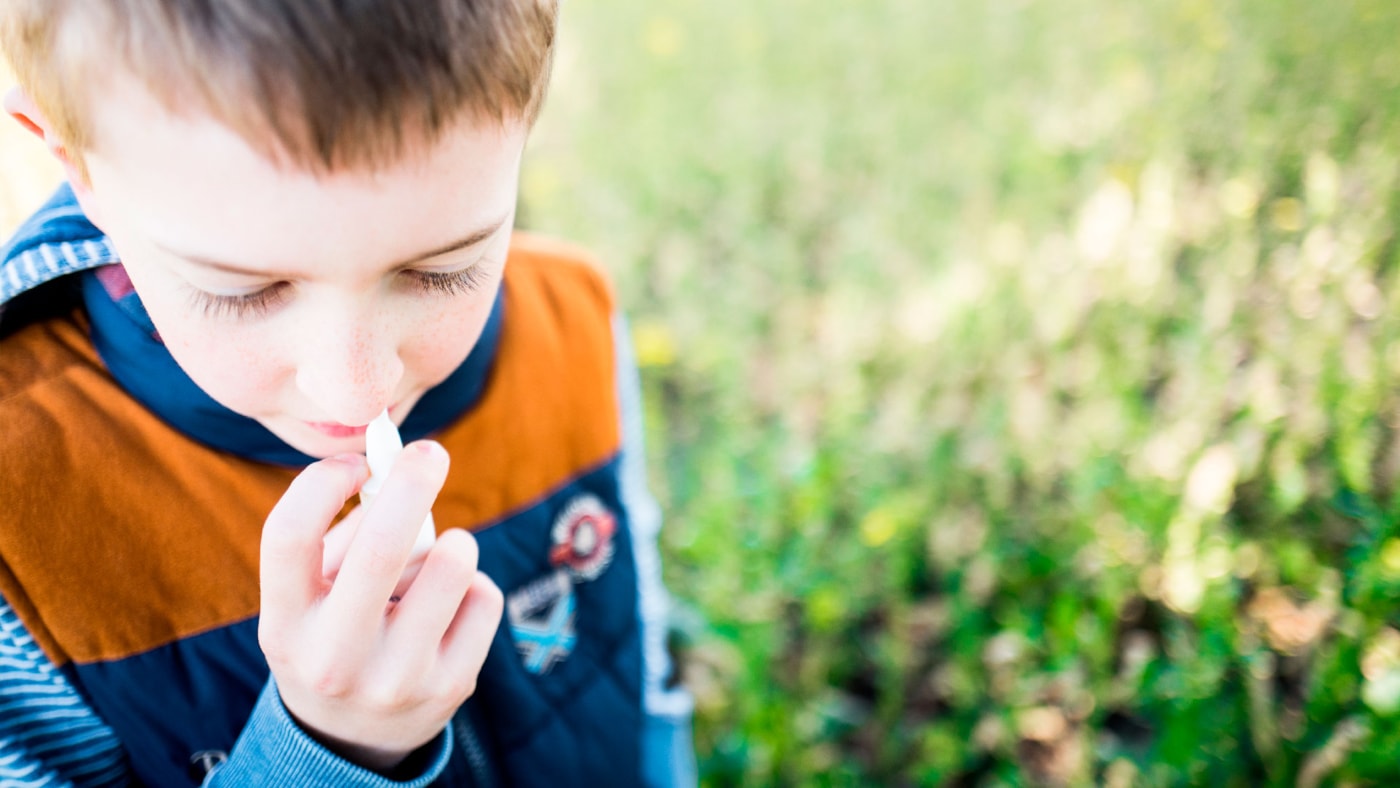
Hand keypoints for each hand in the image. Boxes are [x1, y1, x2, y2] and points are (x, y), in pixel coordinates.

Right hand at [258, 442, 503, 771]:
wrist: (353, 736)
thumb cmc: (333, 632)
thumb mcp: (312, 595)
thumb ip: (345, 531)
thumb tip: (398, 466)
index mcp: (284, 624)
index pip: (288, 536)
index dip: (322, 482)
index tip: (356, 462)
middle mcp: (333, 657)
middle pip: (379, 548)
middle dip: (412, 483)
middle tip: (430, 453)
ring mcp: (395, 679)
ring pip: (451, 566)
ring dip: (452, 542)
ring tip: (439, 557)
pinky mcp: (451, 688)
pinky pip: (484, 596)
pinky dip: (472, 583)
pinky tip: (449, 606)